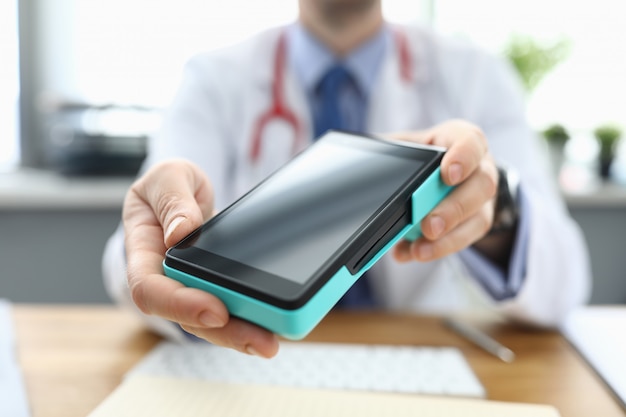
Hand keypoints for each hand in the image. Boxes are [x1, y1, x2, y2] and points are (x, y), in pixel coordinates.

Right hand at [122, 159, 278, 356]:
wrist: (182, 190)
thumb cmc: (169, 184)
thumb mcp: (169, 176)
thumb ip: (172, 200)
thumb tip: (179, 231)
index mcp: (143, 251)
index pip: (150, 289)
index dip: (180, 305)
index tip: (215, 309)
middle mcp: (164, 277)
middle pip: (186, 317)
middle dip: (223, 332)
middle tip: (261, 340)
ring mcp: (189, 285)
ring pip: (208, 322)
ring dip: (240, 335)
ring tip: (271, 342)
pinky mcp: (213, 286)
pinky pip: (227, 310)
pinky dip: (249, 321)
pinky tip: (274, 325)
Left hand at [387, 120, 498, 262]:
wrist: (444, 171)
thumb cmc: (423, 155)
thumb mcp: (406, 145)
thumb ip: (390, 151)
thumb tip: (362, 163)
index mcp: (459, 139)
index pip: (472, 141)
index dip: (463, 157)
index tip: (447, 174)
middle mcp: (479, 166)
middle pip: (481, 185)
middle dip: (453, 209)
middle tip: (429, 226)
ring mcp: (482, 198)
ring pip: (478, 218)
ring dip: (448, 239)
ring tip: (419, 250)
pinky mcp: (476, 223)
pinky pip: (465, 240)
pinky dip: (437, 250)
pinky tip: (411, 253)